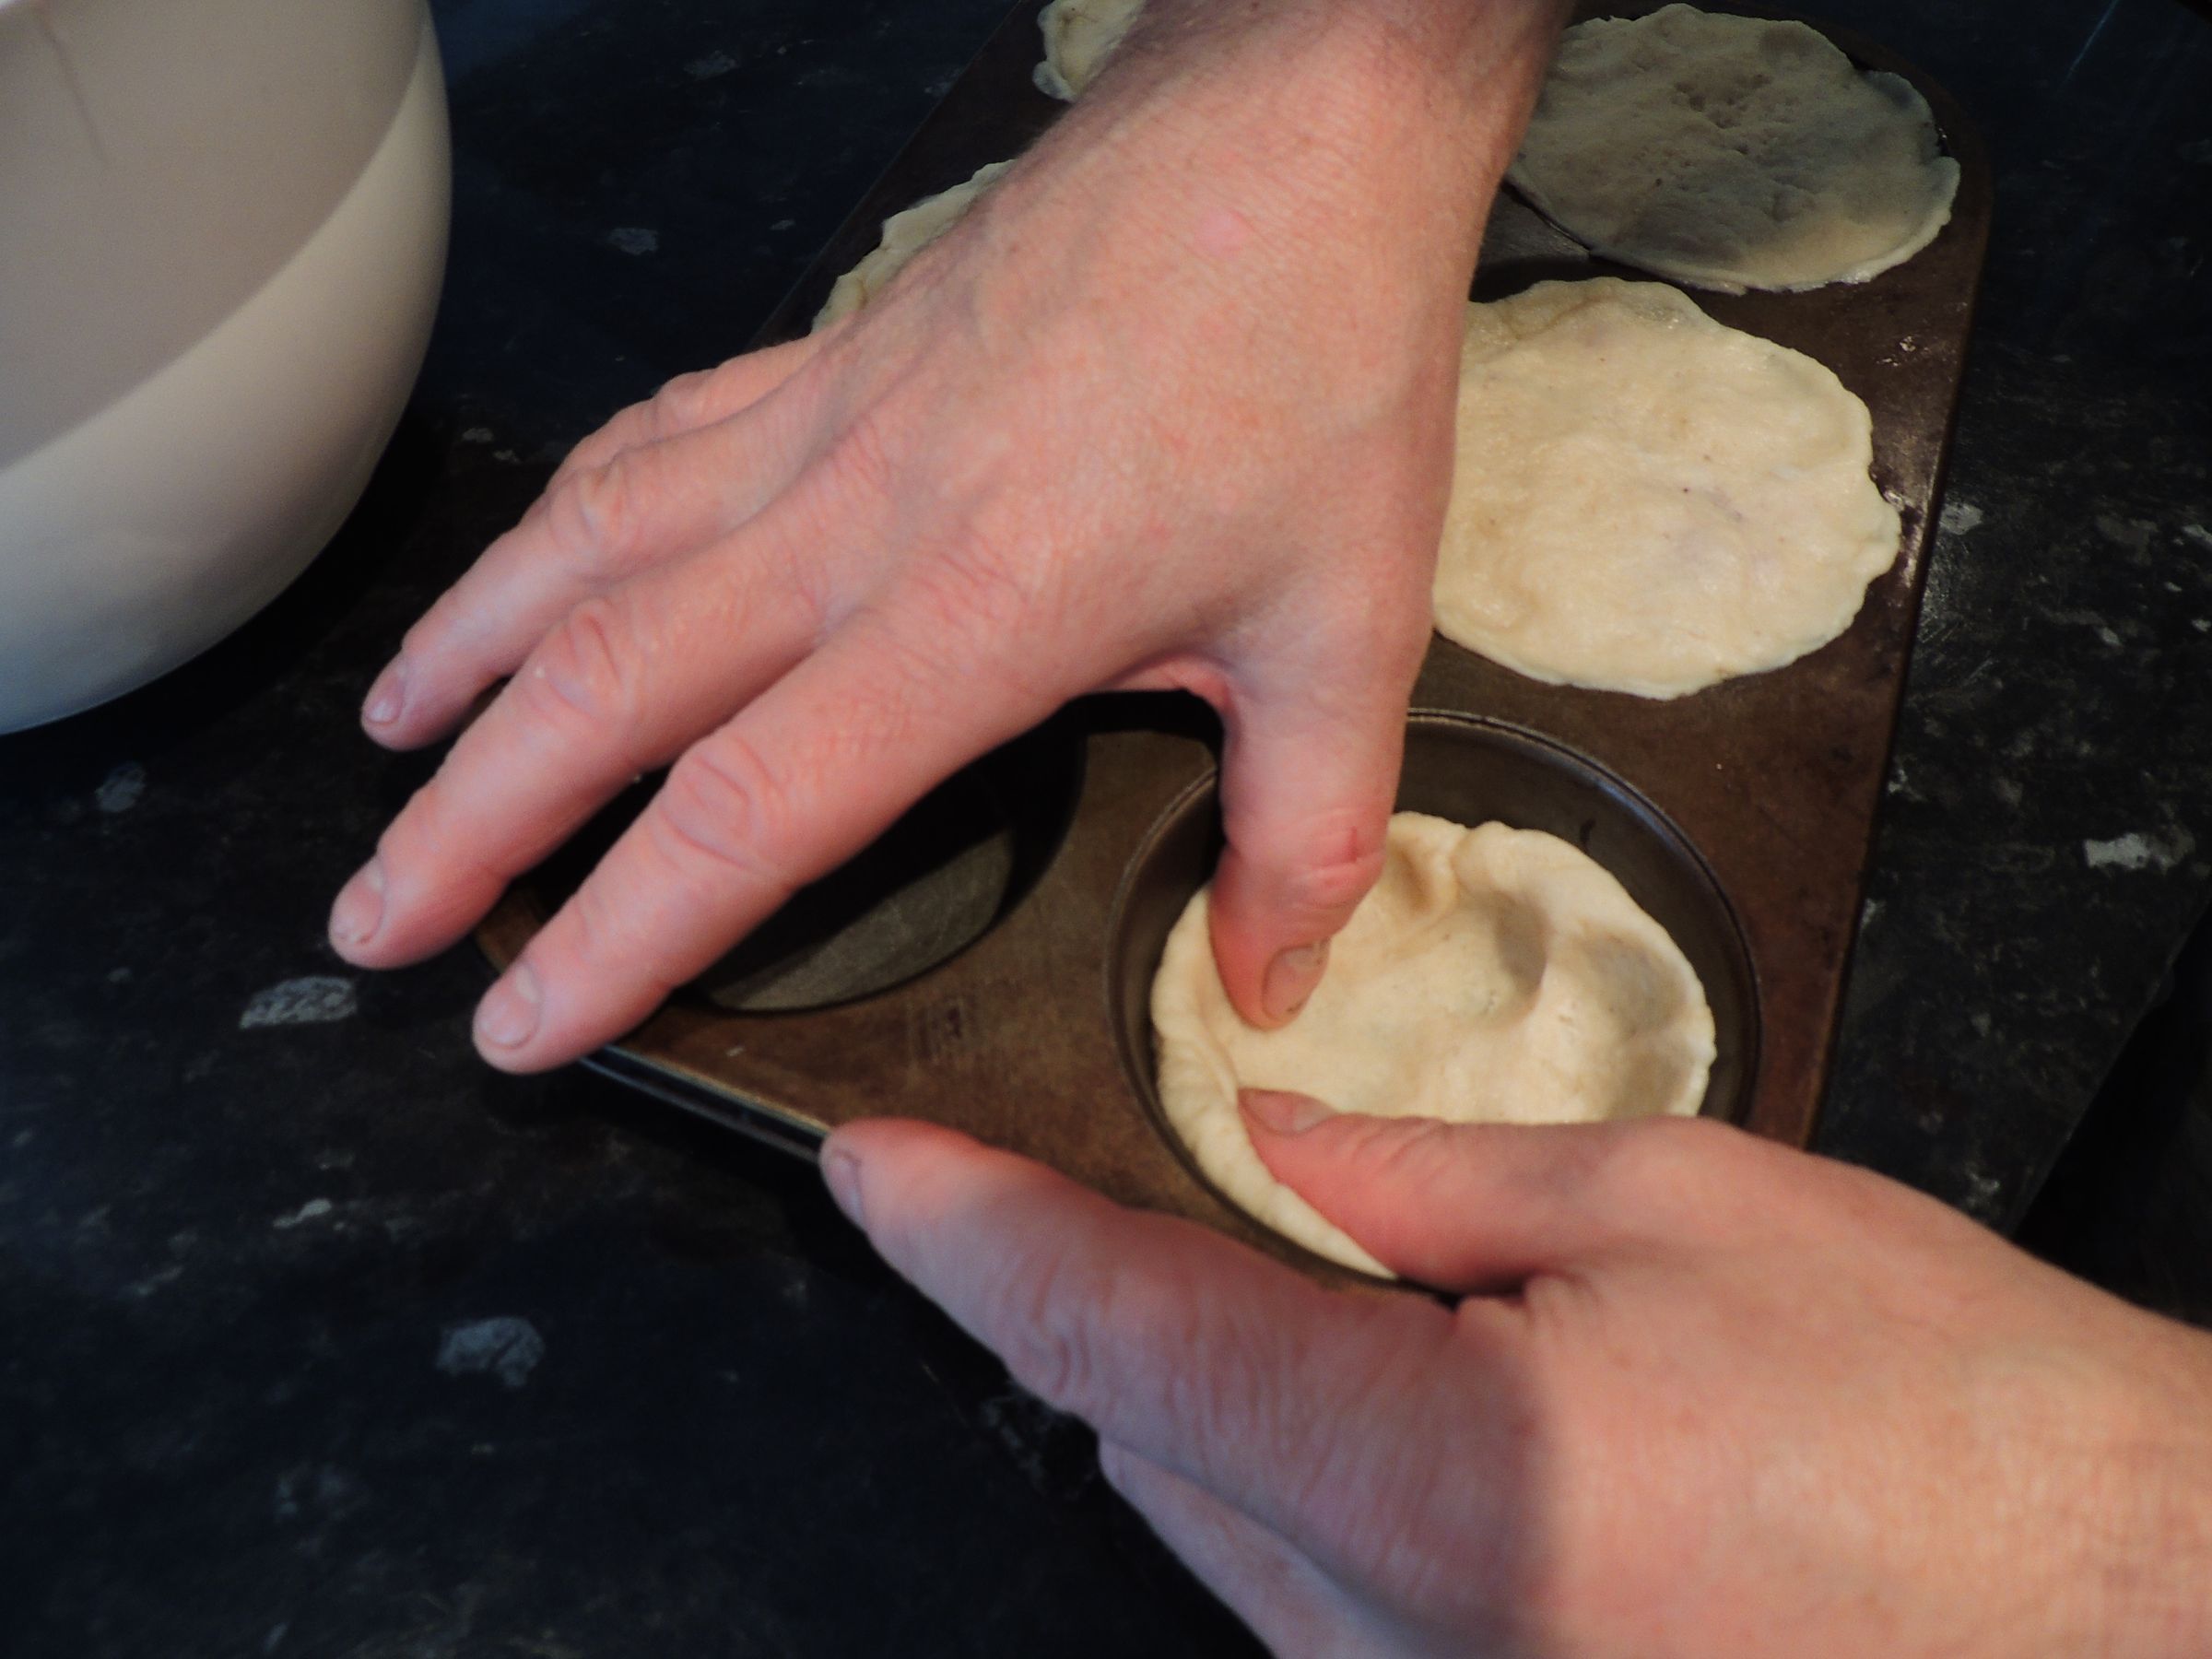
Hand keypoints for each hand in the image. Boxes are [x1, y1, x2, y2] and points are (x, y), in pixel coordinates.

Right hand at [327, 0, 1563, 1067]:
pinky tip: (535, 550)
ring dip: (469, 651)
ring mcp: (825, 421)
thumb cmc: (1315, 363)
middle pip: (604, 688)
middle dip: (466, 820)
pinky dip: (567, 506)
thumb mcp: (1352, 632)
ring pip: (588, 545)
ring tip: (389, 740)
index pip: (740, 813)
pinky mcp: (831, 348)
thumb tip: (1265, 986)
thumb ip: (1303, 835)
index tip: (520, 1017)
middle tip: (374, 917)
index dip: (612, 933)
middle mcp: (854, 521)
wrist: (1293, 131)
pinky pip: (654, 434)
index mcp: (969, 616)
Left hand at [820, 1099, 2211, 1656]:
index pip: (1125, 1339)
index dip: (974, 1237)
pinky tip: (1381, 1404)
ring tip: (1318, 1290)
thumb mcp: (1683, 1204)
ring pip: (1213, 1530)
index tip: (878, 1171)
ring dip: (1204, 1396)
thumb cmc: (1954, 1411)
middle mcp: (1408, 1656)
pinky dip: (1290, 1486)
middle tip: (1151, 1182)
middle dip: (1110, 1298)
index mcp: (1452, 1489)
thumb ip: (1426, 1176)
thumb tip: (1271, 1145)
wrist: (2135, 1606)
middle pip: (1149, 1441)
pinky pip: (1305, 1607)